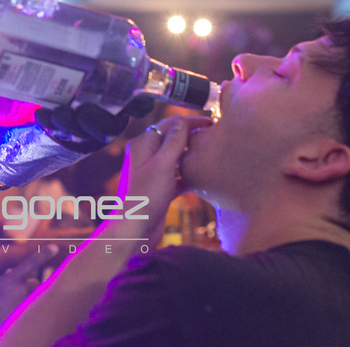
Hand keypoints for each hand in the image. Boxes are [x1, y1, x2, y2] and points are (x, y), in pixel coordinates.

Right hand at [0, 245, 60, 326]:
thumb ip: (2, 277)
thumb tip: (11, 270)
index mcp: (12, 278)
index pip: (30, 263)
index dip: (43, 254)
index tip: (55, 247)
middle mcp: (22, 287)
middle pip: (33, 283)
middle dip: (28, 288)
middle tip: (15, 297)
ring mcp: (27, 300)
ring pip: (34, 294)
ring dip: (27, 299)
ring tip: (13, 308)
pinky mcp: (30, 311)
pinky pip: (33, 306)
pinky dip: (26, 307)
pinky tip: (15, 313)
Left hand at [115, 115, 212, 239]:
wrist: (136, 229)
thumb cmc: (145, 196)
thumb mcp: (163, 164)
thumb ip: (174, 141)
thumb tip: (182, 120)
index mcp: (143, 145)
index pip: (168, 125)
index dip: (189, 122)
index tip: (209, 122)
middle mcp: (146, 156)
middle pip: (172, 140)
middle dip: (191, 138)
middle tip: (212, 137)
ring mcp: (153, 172)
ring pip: (176, 159)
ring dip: (191, 157)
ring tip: (210, 155)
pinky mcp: (160, 188)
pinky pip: (177, 177)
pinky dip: (188, 176)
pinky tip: (203, 178)